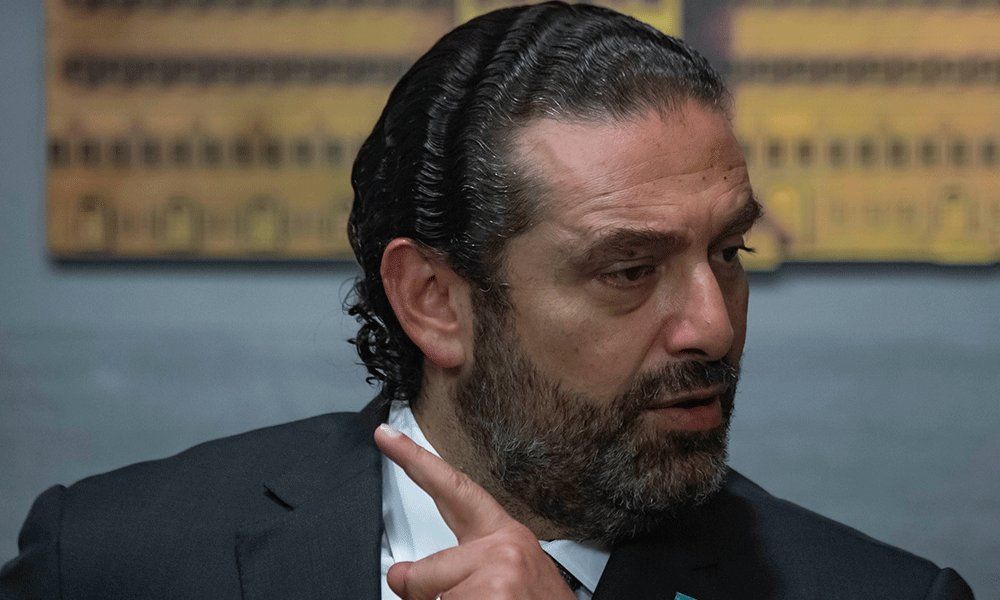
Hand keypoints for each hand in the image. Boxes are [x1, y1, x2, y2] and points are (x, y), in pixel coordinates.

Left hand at [374, 424, 577, 599]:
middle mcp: (503, 551)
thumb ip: (457, 569)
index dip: (415, 460)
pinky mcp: (491, 598)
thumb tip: (401, 576)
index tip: (387, 436)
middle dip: (431, 596)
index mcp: (506, 537)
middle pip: (428, 570)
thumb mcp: (505, 581)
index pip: (453, 488)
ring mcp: (496, 578)